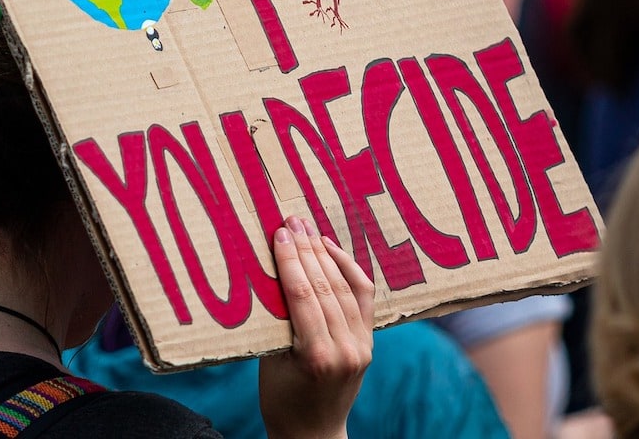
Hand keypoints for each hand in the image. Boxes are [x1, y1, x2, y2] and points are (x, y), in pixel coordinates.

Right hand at [259, 216, 375, 438]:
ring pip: (345, 288)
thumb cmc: (280, 400)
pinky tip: (332, 249)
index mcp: (315, 357)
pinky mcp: (369, 343)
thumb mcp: (268, 362)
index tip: (279, 233)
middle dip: (307, 249)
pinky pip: (362, 297)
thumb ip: (276, 322)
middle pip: (325, 286)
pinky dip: (349, 269)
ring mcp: (362, 346)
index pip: (303, 296)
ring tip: (308, 229)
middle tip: (292, 220)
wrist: (313, 433)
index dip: (290, 261)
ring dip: (325, 254)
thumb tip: (272, 272)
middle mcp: (345, 349)